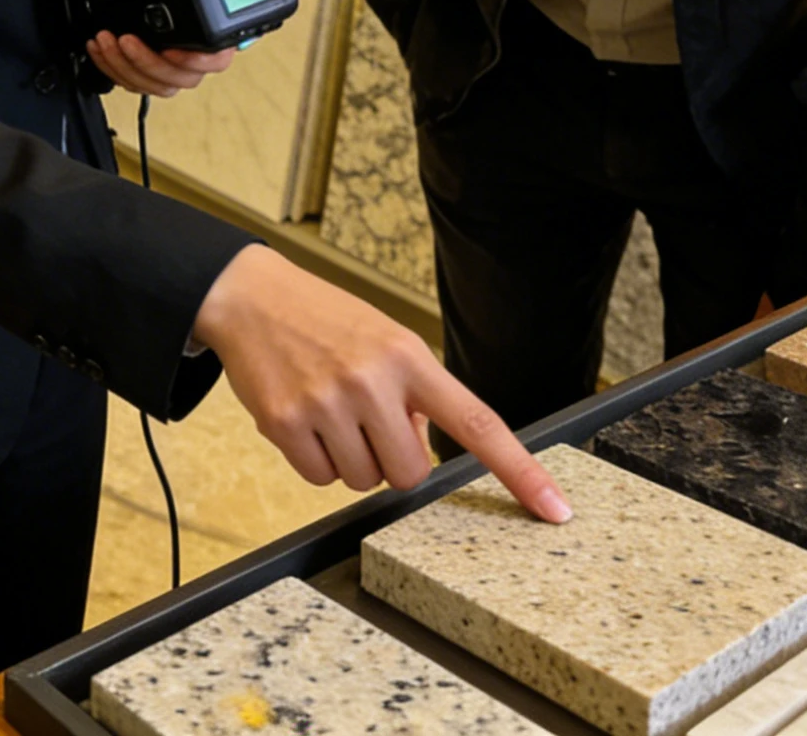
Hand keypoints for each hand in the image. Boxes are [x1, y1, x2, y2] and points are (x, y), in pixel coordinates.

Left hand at [85, 0, 236, 98]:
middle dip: (151, 65)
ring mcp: (173, 60)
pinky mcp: (149, 65)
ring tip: (107, 42)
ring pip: (160, 85)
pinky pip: (138, 83)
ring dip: (129, 69)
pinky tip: (101, 50)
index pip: (218, 55)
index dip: (199, 61)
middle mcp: (195, 45)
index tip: (171, 52)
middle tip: (126, 41)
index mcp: (209, 17)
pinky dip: (115, 71)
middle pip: (185, 78)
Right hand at [192, 245, 571, 520]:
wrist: (252, 298)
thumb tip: (421, 451)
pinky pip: (320, 479)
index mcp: (409, 357)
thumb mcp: (386, 341)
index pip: (477, 423)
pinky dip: (315, 461)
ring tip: (330, 411)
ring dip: (351, 459)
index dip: (519, 471)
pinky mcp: (285, 422)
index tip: (555, 509)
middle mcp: (372, 380)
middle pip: (409, 474)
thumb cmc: (327, 322)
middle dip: (392, 459)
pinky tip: (303, 420)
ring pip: (364, 481)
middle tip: (368, 421)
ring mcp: (327, 403)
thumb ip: (415, 393)